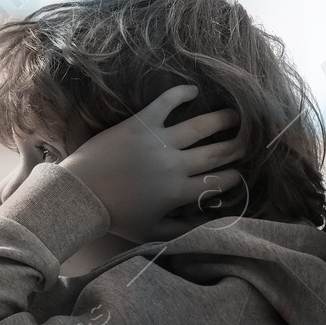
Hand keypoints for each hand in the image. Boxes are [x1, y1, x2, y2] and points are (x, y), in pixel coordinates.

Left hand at [59, 85, 244, 242]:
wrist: (78, 196)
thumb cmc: (113, 217)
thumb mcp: (148, 232)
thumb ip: (179, 230)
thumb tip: (205, 223)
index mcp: (178, 191)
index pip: (219, 182)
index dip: (234, 177)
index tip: (237, 173)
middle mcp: (175, 165)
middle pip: (220, 152)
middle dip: (239, 146)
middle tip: (247, 141)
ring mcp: (159, 141)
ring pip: (204, 125)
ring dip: (224, 119)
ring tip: (235, 116)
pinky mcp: (141, 123)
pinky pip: (167, 101)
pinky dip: (182, 93)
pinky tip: (194, 91)